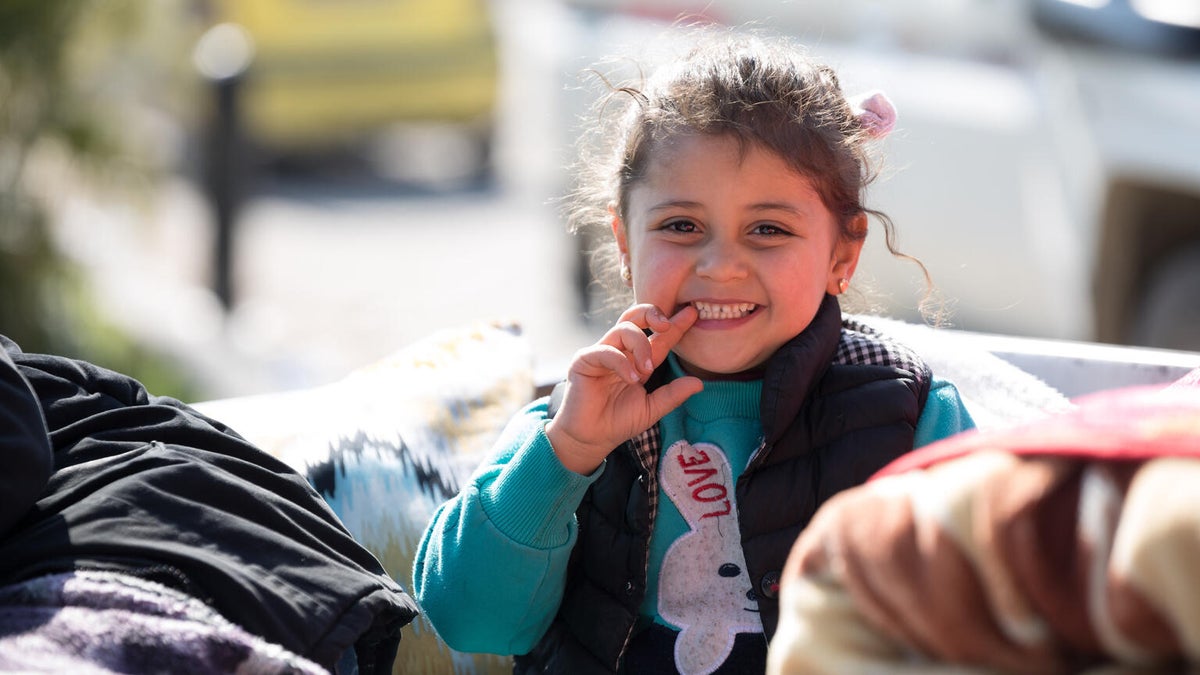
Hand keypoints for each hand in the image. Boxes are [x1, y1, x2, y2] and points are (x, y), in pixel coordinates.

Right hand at [546, 304, 702, 474]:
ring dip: (641, 346)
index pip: (658, 337)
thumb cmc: (618, 422)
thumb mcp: (652, 408)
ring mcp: (601, 353)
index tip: (692, 313)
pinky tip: (631, 379)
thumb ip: (673, 394)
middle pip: (634, 317)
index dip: (675, 326)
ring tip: (647, 371)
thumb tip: (699, 383)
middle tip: (667, 325)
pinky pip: (605, 351)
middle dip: (652, 313)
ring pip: (624, 329)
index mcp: (636, 359)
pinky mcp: (584, 360)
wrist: (591, 439)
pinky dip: (622, 363)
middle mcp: (619, 351)